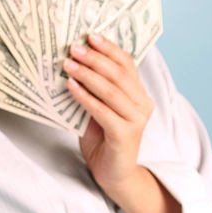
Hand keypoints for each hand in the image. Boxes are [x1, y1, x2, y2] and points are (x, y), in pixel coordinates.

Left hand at [63, 32, 153, 201]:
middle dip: (95, 59)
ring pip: (111, 90)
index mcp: (140, 95)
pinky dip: (85, 97)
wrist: (114, 176)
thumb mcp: (100, 110)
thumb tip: (74, 64)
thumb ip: (95, 90)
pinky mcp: (125, 135)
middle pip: (119, 74)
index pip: (127, 65)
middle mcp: (143, 105)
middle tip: (74, 49)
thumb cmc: (104, 142)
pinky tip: (71, 88)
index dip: (110, 48)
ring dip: (87, 75)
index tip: (90, 36)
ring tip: (68, 65)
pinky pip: (102, 111)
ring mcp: (137, 120)